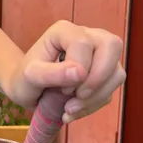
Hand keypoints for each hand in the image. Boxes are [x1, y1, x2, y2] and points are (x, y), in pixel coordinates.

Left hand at [8, 20, 125, 123]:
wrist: (27, 90)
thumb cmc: (25, 79)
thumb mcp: (30, 76)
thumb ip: (51, 73)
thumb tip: (80, 73)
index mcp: (65, 31)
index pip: (84, 43)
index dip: (78, 68)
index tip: (62, 89)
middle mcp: (87, 36)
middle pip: (112, 46)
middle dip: (98, 78)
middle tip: (77, 96)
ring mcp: (98, 55)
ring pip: (117, 71)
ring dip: (97, 96)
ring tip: (69, 109)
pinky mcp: (103, 74)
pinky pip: (111, 90)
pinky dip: (94, 105)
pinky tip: (73, 111)